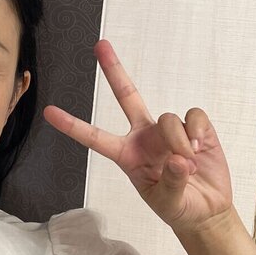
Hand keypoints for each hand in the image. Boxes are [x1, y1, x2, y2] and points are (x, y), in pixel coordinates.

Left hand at [43, 40, 232, 234]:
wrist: (207, 210)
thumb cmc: (178, 206)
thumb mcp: (168, 203)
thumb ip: (171, 182)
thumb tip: (178, 159)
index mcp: (126, 155)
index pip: (95, 138)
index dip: (72, 126)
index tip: (48, 112)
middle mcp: (144, 136)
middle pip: (126, 95)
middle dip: (114, 69)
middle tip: (100, 44)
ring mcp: (168, 130)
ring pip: (167, 118)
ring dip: (179, 141)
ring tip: (188, 164)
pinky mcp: (196, 127)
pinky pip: (192, 115)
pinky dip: (197, 131)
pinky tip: (200, 148)